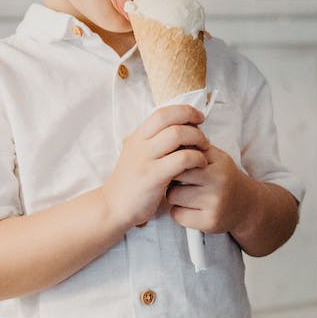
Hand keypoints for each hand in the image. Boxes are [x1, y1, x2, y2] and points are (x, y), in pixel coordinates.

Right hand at [102, 104, 208, 228]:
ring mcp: (146, 159)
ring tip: (204, 150)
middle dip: (193, 124)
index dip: (184, 111)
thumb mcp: (137, 155)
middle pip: (171, 119)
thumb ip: (154, 143)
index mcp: (138, 137)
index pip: (162, 112)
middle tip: (203, 137)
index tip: (198, 118)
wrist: (112, 207)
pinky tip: (200, 164)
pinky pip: (181, 159)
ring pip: (177, 135)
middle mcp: (140, 144)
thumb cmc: (131, 183)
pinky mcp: (153, 176)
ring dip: (197, 139)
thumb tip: (180, 130)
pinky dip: (196, 158)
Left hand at [166, 145, 252, 233]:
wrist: (247, 205)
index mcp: (219, 163)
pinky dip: (178, 212)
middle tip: (180, 179)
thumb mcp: (215, 157)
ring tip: (187, 194)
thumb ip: (194, 146)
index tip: (176, 162)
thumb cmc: (223, 177)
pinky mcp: (209, 222)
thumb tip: (168, 135)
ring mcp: (215, 204)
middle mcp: (219, 182)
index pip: (183, 155)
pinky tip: (190, 208)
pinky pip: (177, 215)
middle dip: (172, 176)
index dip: (175, 158)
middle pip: (175, 175)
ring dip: (174, 195)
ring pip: (173, 196)